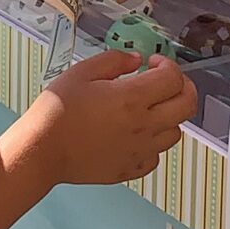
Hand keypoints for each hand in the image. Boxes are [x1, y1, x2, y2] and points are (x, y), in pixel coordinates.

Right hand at [29, 50, 195, 184]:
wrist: (42, 150)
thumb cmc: (56, 111)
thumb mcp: (82, 72)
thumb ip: (114, 60)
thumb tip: (135, 59)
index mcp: (132, 98)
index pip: (173, 78)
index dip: (168, 64)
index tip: (153, 63)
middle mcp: (143, 126)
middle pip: (187, 105)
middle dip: (183, 87)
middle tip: (165, 82)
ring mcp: (139, 150)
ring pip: (175, 132)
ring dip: (169, 116)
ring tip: (149, 108)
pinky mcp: (130, 169)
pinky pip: (156, 156)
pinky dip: (153, 143)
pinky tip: (136, 134)